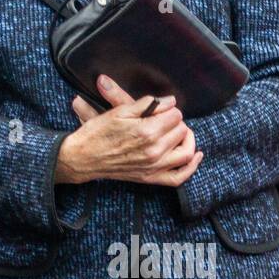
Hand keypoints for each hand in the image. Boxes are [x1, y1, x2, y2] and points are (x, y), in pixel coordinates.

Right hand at [57, 75, 201, 187]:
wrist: (82, 158)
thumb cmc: (97, 133)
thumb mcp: (119, 111)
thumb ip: (147, 104)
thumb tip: (170, 101)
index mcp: (146, 131)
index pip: (175, 115)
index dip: (168, 108)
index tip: (159, 108)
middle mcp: (154, 150)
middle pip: (181, 130)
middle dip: (175, 121)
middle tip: (164, 118)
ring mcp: (154, 166)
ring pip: (186, 152)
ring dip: (188, 139)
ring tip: (180, 131)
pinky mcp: (150, 178)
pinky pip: (178, 177)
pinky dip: (191, 167)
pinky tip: (196, 155)